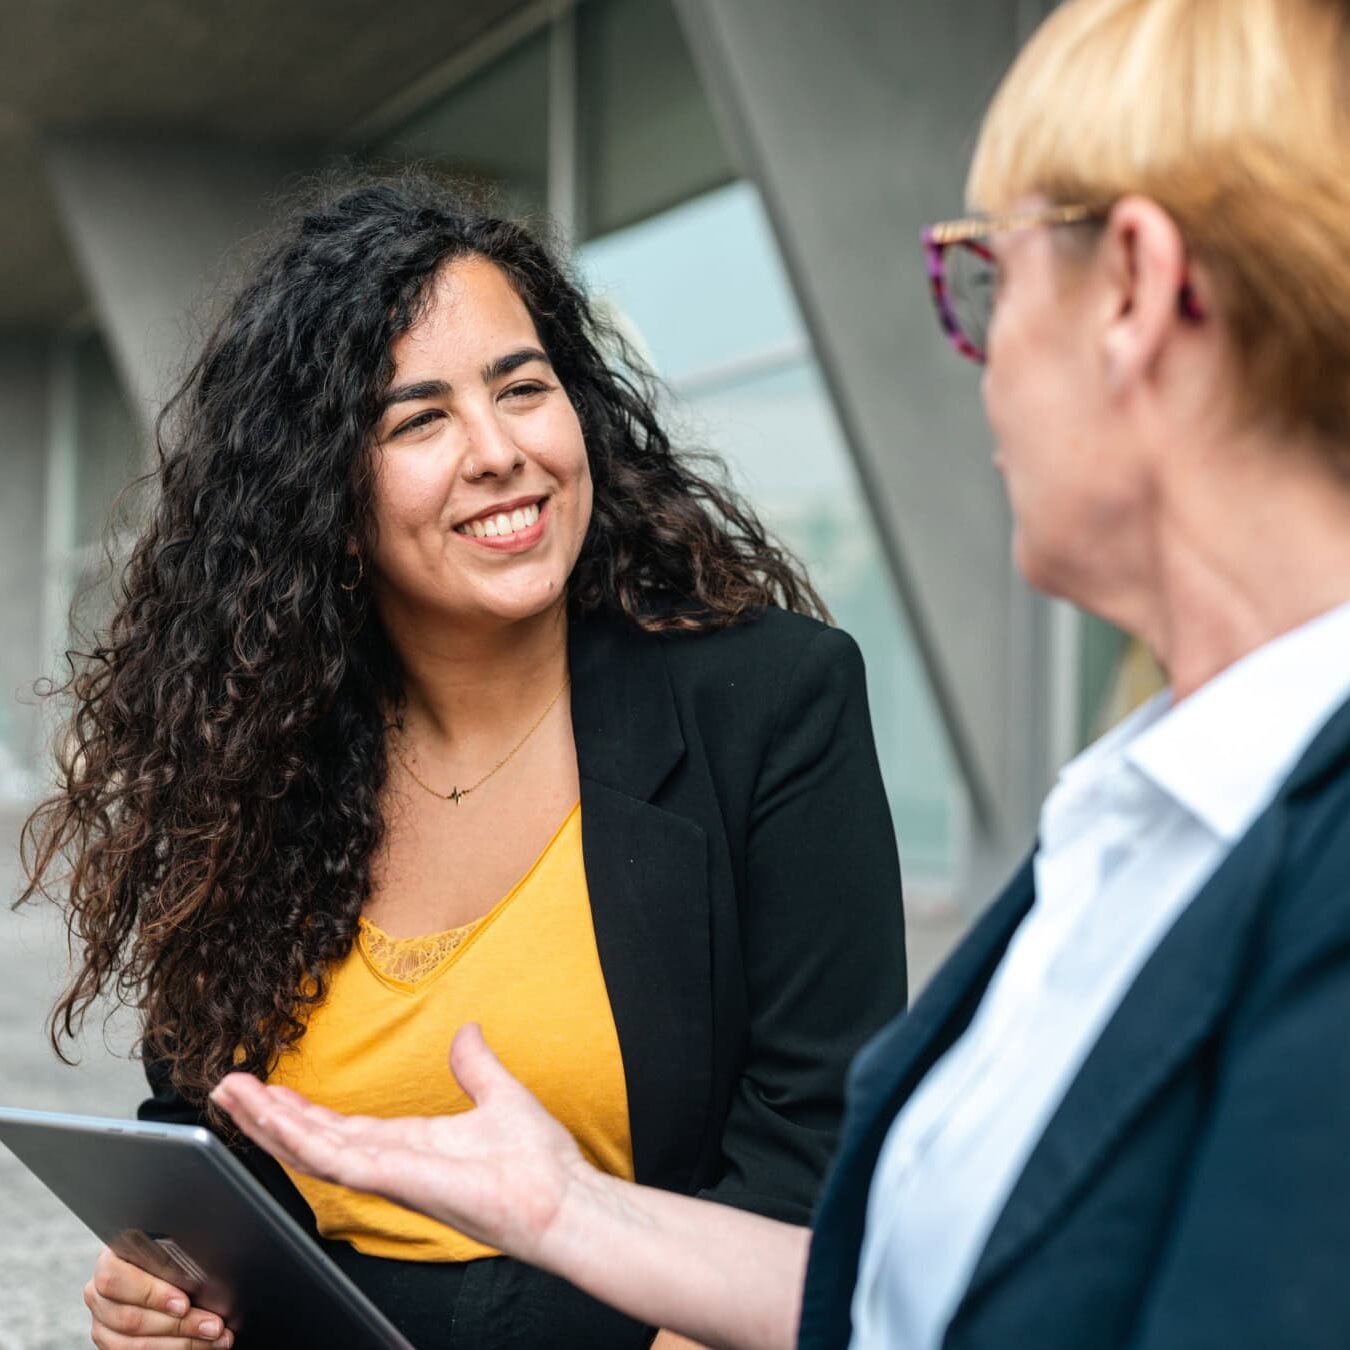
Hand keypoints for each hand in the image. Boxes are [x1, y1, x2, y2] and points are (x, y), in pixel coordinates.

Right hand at [85, 1246, 232, 1347]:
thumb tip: (202, 1271)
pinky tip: (199, 1346)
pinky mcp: (110, 1345)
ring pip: (134, 1344)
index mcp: (109, 1263)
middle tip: (214, 1326)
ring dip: (181, 1343)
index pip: (116, 1279)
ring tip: (215, 1338)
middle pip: (131, 1318)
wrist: (160, 1275)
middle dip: (179, 1325)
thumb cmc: (169, 1258)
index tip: (185, 1304)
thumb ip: (174, 1259)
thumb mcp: (168, 1250)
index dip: (151, 1294)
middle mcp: (99, 1296)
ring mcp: (102, 1325)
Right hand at [211, 1022, 588, 1264]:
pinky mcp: (394, 1179)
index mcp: (411, 1144)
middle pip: (313, 1138)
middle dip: (268, 1114)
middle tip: (227, 1086)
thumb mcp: (501, 1097)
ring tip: (231, 1093)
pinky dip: (298, 1137)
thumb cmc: (539, 1164)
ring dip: (269, 1121)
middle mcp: (391, 1162)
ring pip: (311, 1148)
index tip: (268, 1088)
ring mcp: (388, 1174)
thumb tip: (468, 1031)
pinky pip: (335, 1159)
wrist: (562, 1199)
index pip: (340, 1127)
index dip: (302, 1110)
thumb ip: (476, 1066)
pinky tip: (270, 1116)